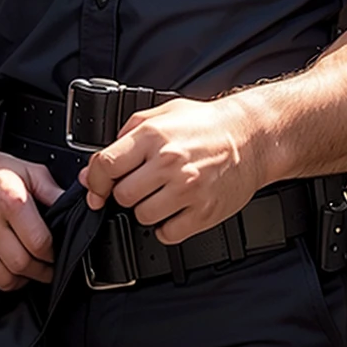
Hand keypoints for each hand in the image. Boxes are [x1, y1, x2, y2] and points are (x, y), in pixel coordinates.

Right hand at [0, 136, 63, 290]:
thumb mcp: (27, 170)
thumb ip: (52, 191)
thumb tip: (71, 208)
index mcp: (9, 201)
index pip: (40, 244)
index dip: (53, 254)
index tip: (56, 253)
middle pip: (23, 266)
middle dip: (41, 271)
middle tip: (47, 266)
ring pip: (3, 280)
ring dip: (21, 279)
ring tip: (29, 268)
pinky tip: (6, 264)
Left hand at [78, 96, 261, 244]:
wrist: (251, 137)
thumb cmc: (206, 124)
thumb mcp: (162, 113)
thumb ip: (126, 135)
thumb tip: (95, 167)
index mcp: (153, 135)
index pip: (106, 165)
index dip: (96, 181)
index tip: (97, 187)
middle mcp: (169, 162)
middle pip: (122, 195)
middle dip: (126, 192)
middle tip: (142, 183)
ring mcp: (187, 189)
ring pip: (142, 216)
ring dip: (146, 209)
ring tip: (162, 193)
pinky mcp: (203, 212)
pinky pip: (167, 234)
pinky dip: (166, 226)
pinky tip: (176, 208)